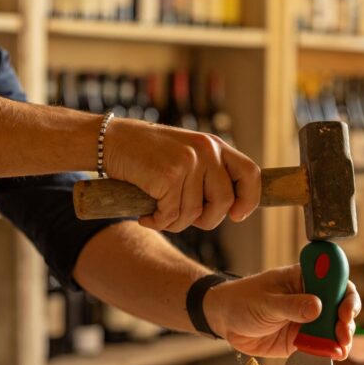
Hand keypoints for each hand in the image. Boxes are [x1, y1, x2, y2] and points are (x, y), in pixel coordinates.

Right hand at [102, 118, 260, 232]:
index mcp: (214, 145)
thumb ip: (207, 174)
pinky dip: (156, 223)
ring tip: (157, 215)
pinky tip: (145, 217)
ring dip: (173, 223)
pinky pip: (171, 215)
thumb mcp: (186, 155)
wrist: (113, 141)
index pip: (250, 174)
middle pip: (224, 202)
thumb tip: (229, 208)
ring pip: (194, 214)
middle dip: (206, 220)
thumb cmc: (148, 155)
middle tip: (184, 219)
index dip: (248, 200)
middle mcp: (206, 151)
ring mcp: (188, 162)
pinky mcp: (169, 176)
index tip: (236, 216)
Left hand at [201, 265, 360, 358]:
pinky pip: (322, 343)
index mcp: (303, 278)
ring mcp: (308, 319)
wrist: (224, 320)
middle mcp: (311, 297)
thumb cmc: (241, 301)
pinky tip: (334, 355)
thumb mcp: (265, 302)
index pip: (334, 281)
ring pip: (334, 327)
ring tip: (340, 348)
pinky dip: (330, 349)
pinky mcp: (303, 338)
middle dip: (346, 320)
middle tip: (341, 333)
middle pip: (340, 306)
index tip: (345, 310)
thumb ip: (290, 306)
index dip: (345, 295)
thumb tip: (317, 307)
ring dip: (342, 337)